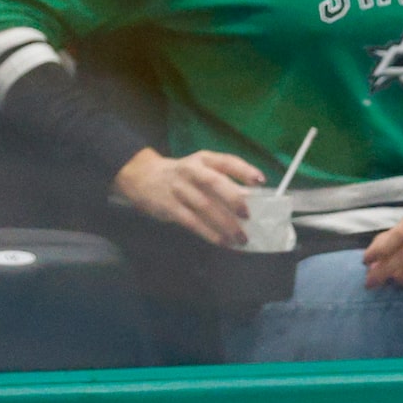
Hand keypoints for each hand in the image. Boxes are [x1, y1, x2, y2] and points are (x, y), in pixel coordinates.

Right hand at [113, 148, 263, 248]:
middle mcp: (192, 171)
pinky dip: (209, 234)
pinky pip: (192, 222)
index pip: (226, 161)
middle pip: (214, 182)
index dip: (244, 170)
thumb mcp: (199, 170)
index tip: (260, 181)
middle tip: (248, 216)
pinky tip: (222, 243)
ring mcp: (180, 189)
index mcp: (203, 159)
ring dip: (225, 224)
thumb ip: (221, 182)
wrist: (142, 177)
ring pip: (205, 207)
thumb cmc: (181, 176)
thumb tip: (251, 201)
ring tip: (241, 239)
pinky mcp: (170, 207)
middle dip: (233, 199)